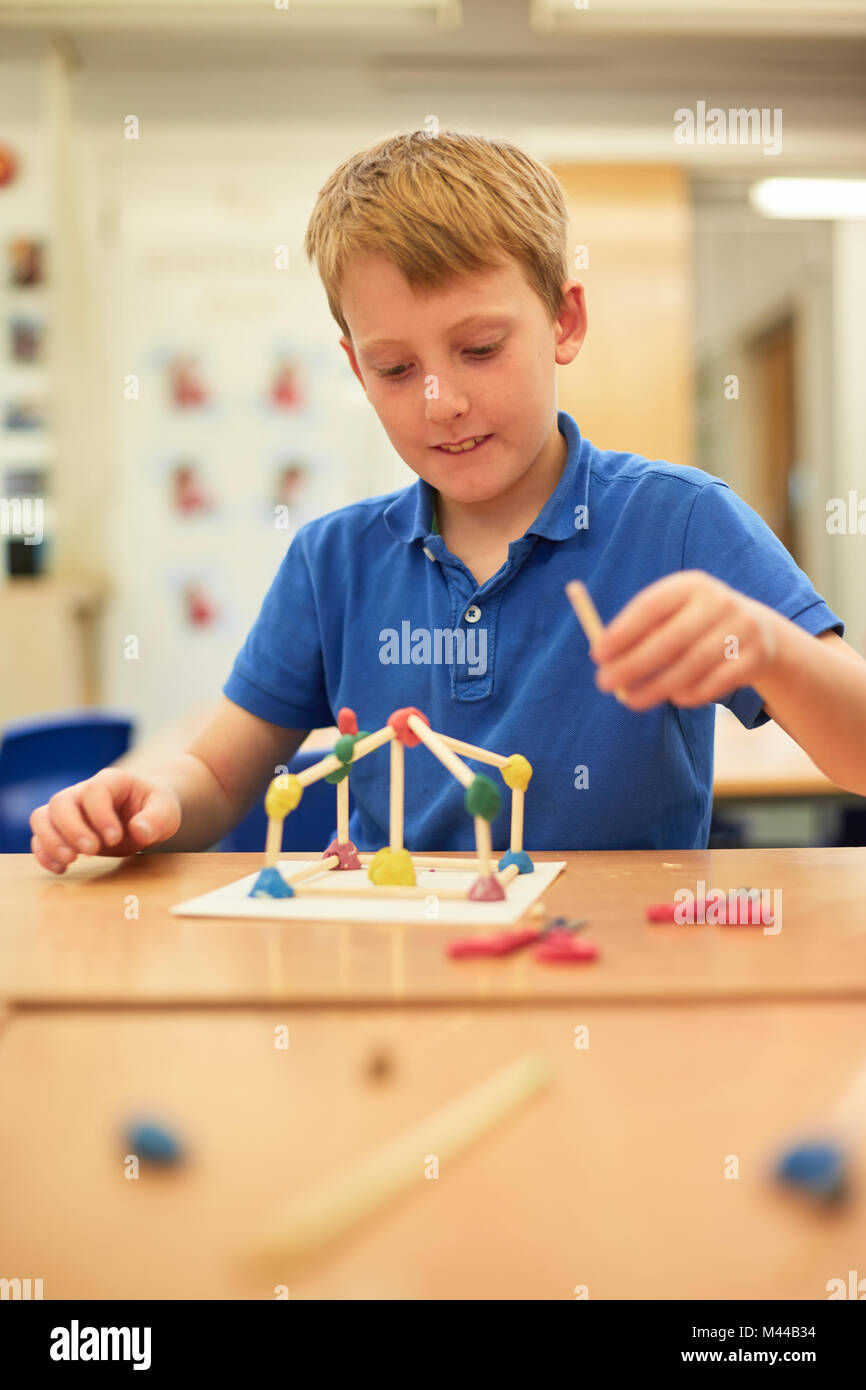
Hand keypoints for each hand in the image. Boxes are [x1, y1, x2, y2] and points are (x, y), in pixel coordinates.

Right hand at [30, 768, 181, 873]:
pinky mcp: (61, 830)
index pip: (94, 791)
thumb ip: (156, 819)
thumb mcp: (166, 811)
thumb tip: (138, 831)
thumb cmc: (155, 809)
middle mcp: (83, 791)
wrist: (145, 815)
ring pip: (42, 817)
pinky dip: (43, 853)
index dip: (100, 815)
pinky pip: (39, 837)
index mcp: (111, 781)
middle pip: (61, 802)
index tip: (115, 838)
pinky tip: (61, 869)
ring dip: (50, 841)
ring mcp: (69, 810)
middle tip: (92, 852)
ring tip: (70, 861)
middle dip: (72, 829)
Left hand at [591, 570, 780, 710]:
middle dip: (633, 666)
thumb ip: (637, 632)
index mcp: (691, 585)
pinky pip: (712, 685)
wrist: (760, 631)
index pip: (652, 606)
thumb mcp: (671, 616)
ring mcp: (741, 629)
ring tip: (630, 699)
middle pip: (671, 639)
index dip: (622, 632)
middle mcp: (719, 601)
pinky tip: (673, 696)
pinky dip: (686, 696)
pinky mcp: (755, 657)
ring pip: (690, 667)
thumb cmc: (695, 625)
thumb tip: (600, 655)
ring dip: (655, 688)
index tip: (598, 654)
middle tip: (604, 684)